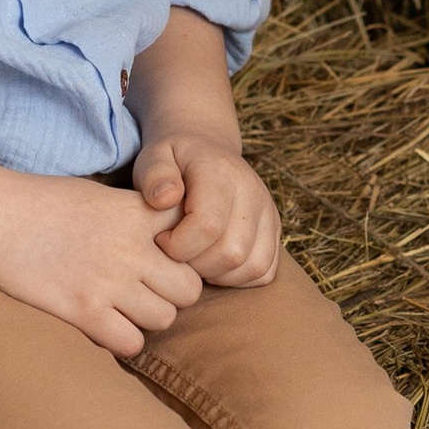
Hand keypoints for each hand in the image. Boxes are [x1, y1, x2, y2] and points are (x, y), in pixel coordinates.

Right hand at [0, 163, 205, 360]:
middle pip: (190, 287)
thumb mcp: (100, 194)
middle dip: (174, 292)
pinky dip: (123, 338)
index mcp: (136, 212)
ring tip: (123, 307)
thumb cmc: (41, 203)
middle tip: (148, 290)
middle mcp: (130, 247)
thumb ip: (137, 216)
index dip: (187, 250)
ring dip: (148, 317)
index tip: (168, 256)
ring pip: (165, 318)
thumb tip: (169, 237)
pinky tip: (105, 324)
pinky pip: (131, 342)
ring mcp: (108, 281)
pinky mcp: (83, 311)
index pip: (195, 236)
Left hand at [135, 132, 281, 287]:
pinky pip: (264, 271)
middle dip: (196, 265)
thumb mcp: (154, 157)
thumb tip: (165, 199)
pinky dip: (237, 278)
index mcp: (222, 172)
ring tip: (193, 257)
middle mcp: (253, 191)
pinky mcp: (275, 230)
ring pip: (252, 266)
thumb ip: (154, 175)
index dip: (178, 245)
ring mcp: (268, 212)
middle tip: (175, 252)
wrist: (206, 149)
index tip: (160, 238)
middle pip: (232, 252)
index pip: (209, 225)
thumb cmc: (174, 160)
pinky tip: (213, 263)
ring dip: (217, 275)